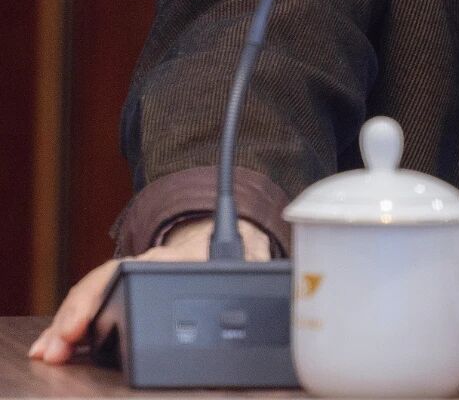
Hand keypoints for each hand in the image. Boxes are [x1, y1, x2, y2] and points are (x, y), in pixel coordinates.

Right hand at [28, 218, 270, 364]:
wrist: (233, 241)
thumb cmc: (243, 260)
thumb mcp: (254, 270)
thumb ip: (259, 279)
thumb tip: (276, 292)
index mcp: (188, 256)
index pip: (150, 265)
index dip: (119, 289)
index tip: (95, 319)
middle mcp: (157, 261)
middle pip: (112, 278)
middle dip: (82, 308)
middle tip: (61, 342)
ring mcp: (138, 274)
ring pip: (98, 289)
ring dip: (70, 320)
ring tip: (49, 350)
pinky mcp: (126, 291)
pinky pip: (95, 303)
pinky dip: (72, 324)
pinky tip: (55, 346)